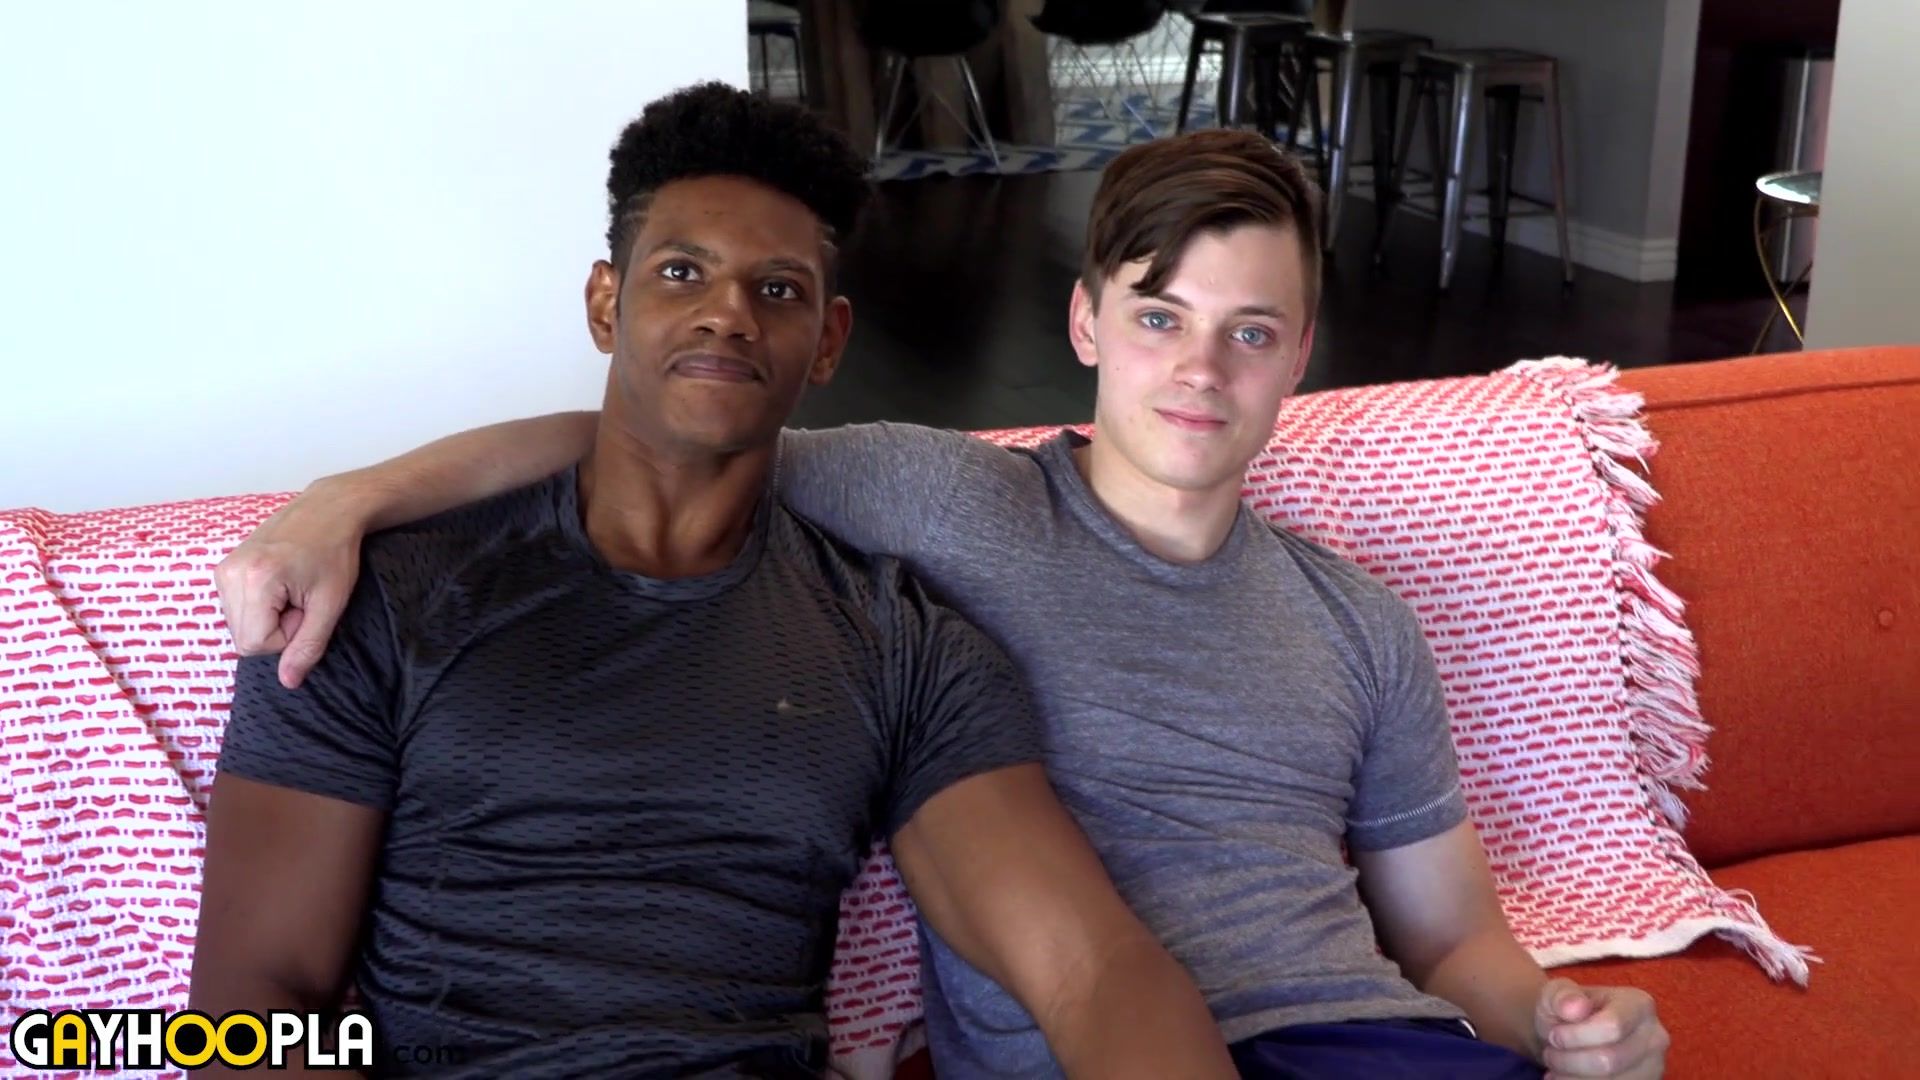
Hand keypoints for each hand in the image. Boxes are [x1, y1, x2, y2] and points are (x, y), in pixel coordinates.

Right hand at [215, 480, 369, 688]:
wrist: (329, 510)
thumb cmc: (336, 552)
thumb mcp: (330, 604)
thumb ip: (308, 646)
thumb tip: (287, 682)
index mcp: (254, 579)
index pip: (256, 644)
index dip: (287, 637)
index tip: (307, 609)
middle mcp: (230, 573)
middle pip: (243, 638)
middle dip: (277, 629)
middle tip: (302, 599)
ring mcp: (223, 569)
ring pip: (239, 626)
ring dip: (268, 619)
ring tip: (293, 589)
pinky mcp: (224, 568)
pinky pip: (236, 609)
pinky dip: (260, 607)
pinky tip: (280, 585)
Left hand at [1535, 978, 1666, 1078]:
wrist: (1571, 1034)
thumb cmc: (1565, 1011)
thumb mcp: (1556, 994)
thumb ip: (1562, 996)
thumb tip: (1575, 1007)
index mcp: (1639, 1004)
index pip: (1611, 1026)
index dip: (1574, 1036)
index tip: (1554, 1035)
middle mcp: (1655, 1037)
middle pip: (1608, 1061)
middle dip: (1568, 1060)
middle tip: (1552, 1053)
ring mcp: (1654, 1066)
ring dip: (1572, 1078)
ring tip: (1558, 1066)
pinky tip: (1565, 1078)